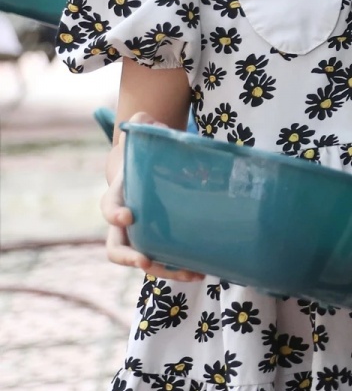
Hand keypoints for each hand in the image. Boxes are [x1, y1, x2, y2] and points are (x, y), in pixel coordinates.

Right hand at [102, 113, 204, 281]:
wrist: (144, 173)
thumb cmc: (143, 155)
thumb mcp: (142, 138)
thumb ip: (143, 125)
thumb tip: (144, 117)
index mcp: (118, 196)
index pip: (108, 208)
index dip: (114, 213)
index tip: (127, 216)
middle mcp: (123, 224)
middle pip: (117, 248)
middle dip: (130, 257)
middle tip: (146, 261)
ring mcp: (140, 238)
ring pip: (144, 262)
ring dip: (165, 270)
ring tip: (192, 272)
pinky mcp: (159, 245)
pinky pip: (165, 262)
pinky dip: (181, 268)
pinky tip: (204, 270)